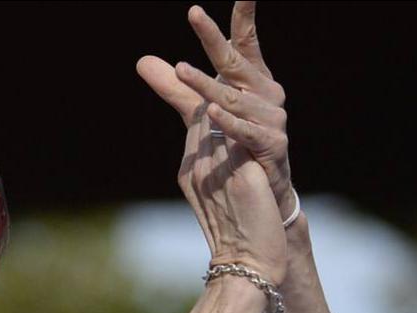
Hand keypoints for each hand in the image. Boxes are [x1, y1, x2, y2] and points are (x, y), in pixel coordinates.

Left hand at [137, 3, 293, 220]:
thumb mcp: (202, 113)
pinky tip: (211, 112)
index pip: (245, 42)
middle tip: (194, 14)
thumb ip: (176, 89)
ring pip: (233, 99)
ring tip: (181, 71)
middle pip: (234, 62)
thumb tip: (143, 61)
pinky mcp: (273, 145)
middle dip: (213, 38)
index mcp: (252, 80)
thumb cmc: (235, 145)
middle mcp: (266, 94)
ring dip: (206, 86)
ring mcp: (272, 119)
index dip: (244, 17)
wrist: (264, 192)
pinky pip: (246, 130)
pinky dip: (228, 122)